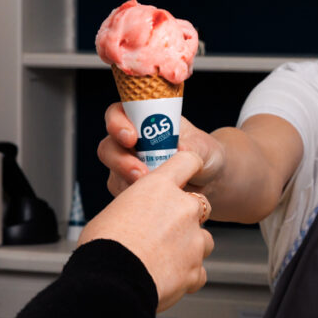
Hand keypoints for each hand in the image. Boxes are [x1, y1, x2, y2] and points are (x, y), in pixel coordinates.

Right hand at [79, 150, 214, 311]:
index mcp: (159, 187)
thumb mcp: (114, 212)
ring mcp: (194, 238)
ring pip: (204, 239)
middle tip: (164, 231)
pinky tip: (167, 277)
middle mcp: (182, 207)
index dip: (188, 166)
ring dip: (189, 246)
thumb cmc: (103, 246)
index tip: (188, 171)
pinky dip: (186, 274)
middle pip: (199, 203)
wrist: (110, 283)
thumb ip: (135, 209)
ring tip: (164, 258)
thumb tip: (134, 217)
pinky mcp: (196, 269)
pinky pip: (198, 270)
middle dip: (187, 217)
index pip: (187, 161)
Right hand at [97, 102, 224, 196]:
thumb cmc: (203, 153)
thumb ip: (192, 146)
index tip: (131, 138)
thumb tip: (180, 149)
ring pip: (114, 174)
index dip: (117, 123)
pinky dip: (136, 200)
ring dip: (129, 183)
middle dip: (120, 160)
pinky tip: (153, 204)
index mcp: (143, 121)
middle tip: (141, 172)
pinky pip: (124, 196)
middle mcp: (130, 143)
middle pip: (108, 147)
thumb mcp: (203, 146)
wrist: (208, 181)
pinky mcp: (129, 189)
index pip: (117, 114)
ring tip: (151, 192)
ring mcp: (127, 167)